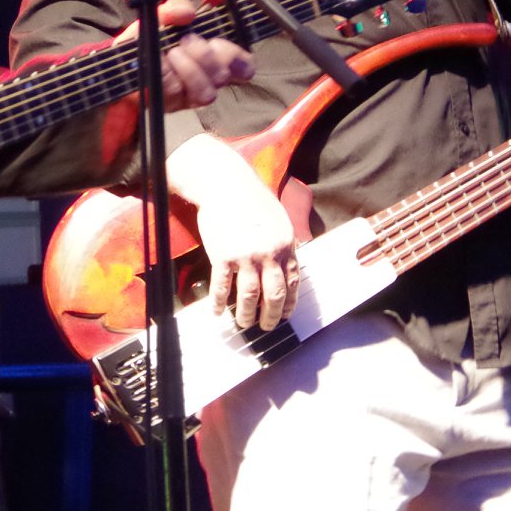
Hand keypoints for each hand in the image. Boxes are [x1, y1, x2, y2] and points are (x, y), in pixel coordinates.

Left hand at [112, 0, 255, 109]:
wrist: (118, 64)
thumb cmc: (146, 41)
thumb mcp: (160, 17)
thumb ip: (176, 8)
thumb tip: (188, 13)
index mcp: (212, 57)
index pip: (243, 66)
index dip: (239, 59)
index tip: (218, 43)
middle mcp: (206, 80)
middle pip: (223, 77)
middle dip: (206, 56)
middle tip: (186, 41)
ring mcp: (188, 96)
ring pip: (206, 92)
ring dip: (190, 69)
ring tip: (172, 53)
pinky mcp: (170, 105)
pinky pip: (176, 92)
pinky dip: (167, 74)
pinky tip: (157, 64)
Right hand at [168, 134, 298, 330]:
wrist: (225, 183)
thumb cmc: (250, 198)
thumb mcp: (278, 218)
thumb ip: (283, 242)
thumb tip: (286, 263)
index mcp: (285, 244)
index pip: (292, 281)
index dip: (289, 302)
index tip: (286, 314)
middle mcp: (269, 253)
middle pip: (274, 294)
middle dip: (272, 316)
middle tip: (267, 327)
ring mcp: (245, 256)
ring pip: (249, 296)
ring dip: (247, 314)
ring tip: (244, 323)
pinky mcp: (222, 256)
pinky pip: (222, 287)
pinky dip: (219, 303)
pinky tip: (218, 312)